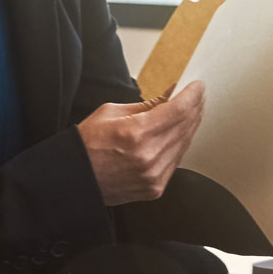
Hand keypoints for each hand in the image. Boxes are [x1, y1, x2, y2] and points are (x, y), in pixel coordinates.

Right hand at [76, 82, 204, 205]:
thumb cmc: (87, 145)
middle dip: (194, 107)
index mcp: (135, 133)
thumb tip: (170, 96)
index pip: (179, 109)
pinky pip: (177, 161)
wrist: (74, 179)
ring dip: (190, 126)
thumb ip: (146, 106)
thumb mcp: (111, 113)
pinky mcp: (155, 188)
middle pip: (186, 126)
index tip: (197, 86)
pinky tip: (180, 134)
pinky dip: (181, 145)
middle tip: (197, 95)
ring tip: (191, 112)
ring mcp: (153, 175)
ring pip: (185, 144)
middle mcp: (148, 156)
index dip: (193, 95)